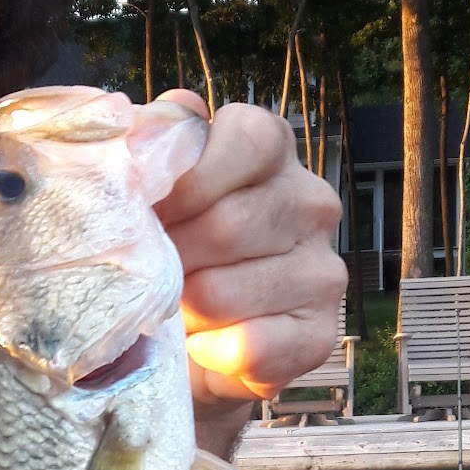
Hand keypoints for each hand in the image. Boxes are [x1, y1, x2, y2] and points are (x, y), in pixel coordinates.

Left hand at [155, 94, 344, 408]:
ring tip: (170, 309)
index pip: (248, 142)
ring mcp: (323, 271)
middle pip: (228, 225)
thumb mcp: (152, 189)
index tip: (150, 213)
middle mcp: (311, 203)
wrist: (184, 343)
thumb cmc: (169, 249)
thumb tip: (158, 119)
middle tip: (146, 275)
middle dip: (169, 258)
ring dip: (181, 309)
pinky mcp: (318, 333)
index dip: (187, 183)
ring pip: (225, 292)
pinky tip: (200, 344)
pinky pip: (249, 347)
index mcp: (271, 151)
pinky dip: (208, 351)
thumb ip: (153, 145)